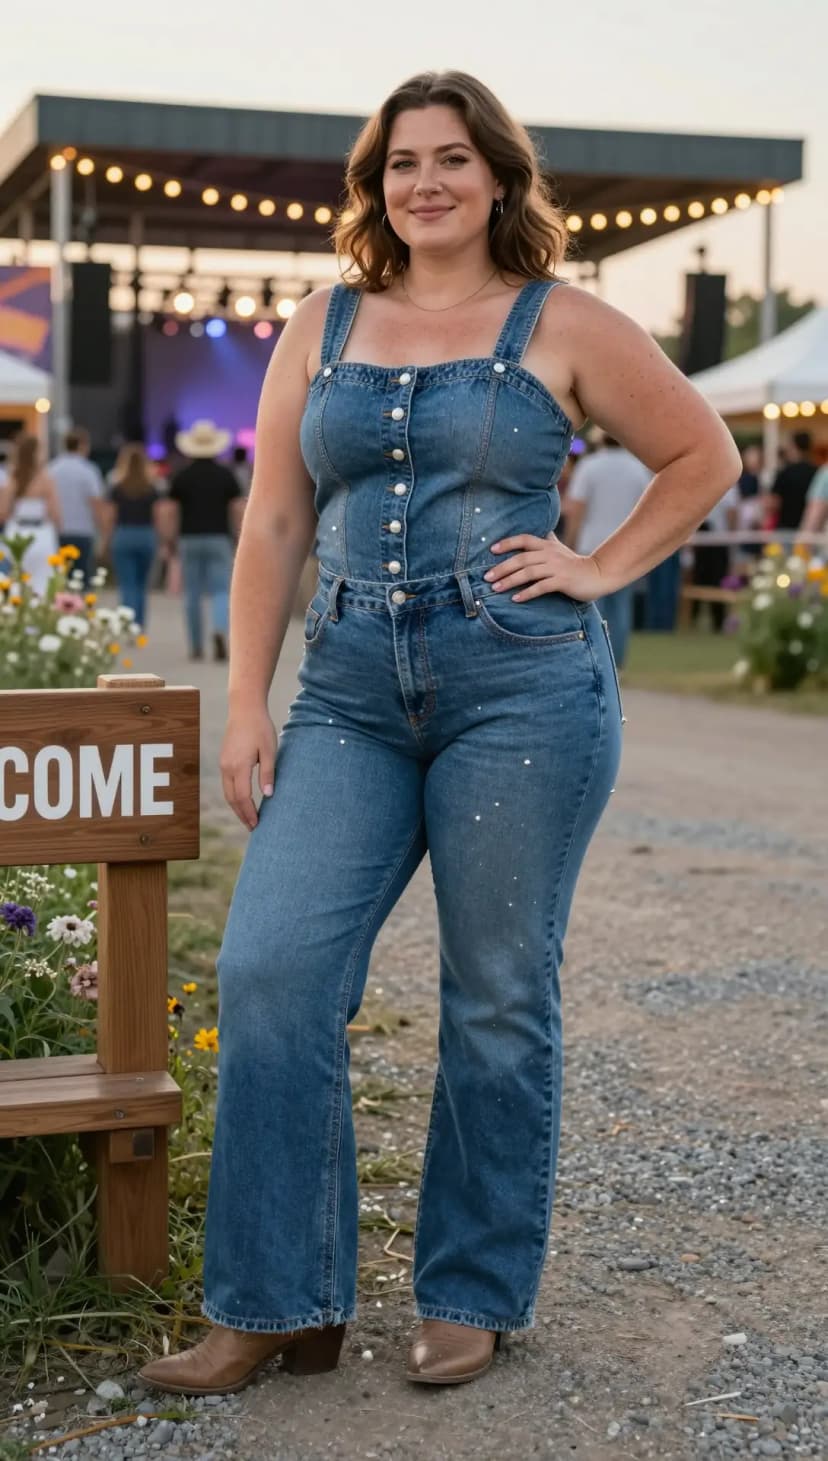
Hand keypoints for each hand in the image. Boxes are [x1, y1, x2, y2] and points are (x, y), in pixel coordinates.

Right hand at [220, 709, 277, 830]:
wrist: (244, 708)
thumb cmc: (260, 727)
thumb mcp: (269, 750)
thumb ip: (267, 773)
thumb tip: (268, 795)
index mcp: (239, 766)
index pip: (243, 797)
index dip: (249, 813)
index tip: (257, 824)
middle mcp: (227, 767)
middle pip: (232, 798)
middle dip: (242, 814)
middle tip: (253, 827)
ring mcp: (223, 763)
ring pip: (227, 792)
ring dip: (237, 807)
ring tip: (248, 817)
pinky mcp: (223, 760)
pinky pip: (227, 784)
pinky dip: (234, 796)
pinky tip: (242, 800)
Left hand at [484, 533, 605, 601]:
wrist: (598, 575)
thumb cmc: (576, 564)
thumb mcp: (560, 549)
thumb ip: (549, 541)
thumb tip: (543, 532)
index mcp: (547, 545)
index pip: (524, 539)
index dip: (508, 543)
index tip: (492, 550)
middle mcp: (550, 554)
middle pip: (521, 558)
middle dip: (502, 568)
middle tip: (487, 577)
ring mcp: (556, 568)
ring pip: (528, 573)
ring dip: (510, 581)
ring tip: (496, 589)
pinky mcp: (562, 581)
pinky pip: (541, 587)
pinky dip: (527, 593)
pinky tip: (516, 599)